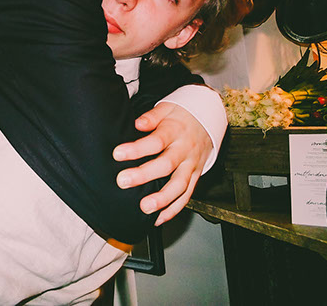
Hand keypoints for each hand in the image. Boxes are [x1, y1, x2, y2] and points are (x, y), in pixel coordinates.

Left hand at [112, 102, 211, 225]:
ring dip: (163, 199)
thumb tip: (137, 124)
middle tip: (123, 181)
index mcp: (175, 131)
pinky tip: (159, 218)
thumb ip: (152, 117)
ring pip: (180, 185)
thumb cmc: (181, 115)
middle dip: (144, 175)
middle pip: (166, 164)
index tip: (117, 154)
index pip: (156, 141)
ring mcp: (191, 165)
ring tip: (145, 207)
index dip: (137, 149)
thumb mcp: (167, 108)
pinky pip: (187, 195)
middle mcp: (184, 150)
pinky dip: (174, 209)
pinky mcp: (196, 176)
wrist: (209, 118)